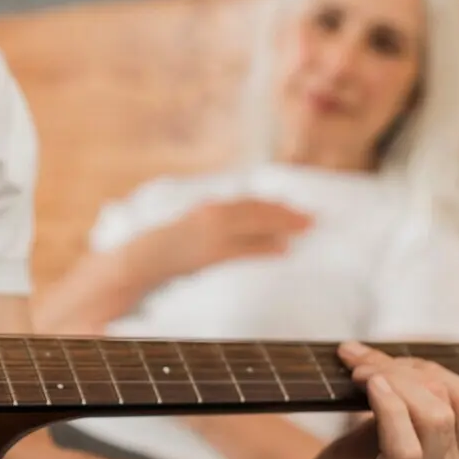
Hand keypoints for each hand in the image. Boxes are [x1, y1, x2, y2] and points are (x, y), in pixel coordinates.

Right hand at [132, 198, 312, 285]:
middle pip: (258, 210)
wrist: (148, 257)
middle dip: (286, 213)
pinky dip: (267, 248)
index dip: (275, 204)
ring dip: (283, 226)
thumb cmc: (173, 244)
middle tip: (311, 218)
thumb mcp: (197, 224)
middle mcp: (214, 215)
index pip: (250, 202)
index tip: (294, 207)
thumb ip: (221, 221)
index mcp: (211, 206)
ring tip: (304, 229)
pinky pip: (247, 249)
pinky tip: (284, 250)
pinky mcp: (213, 253)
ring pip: (256, 225)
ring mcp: (214, 234)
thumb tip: (247, 225)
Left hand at [259, 341, 458, 458]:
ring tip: (357, 374)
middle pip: (457, 403)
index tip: (382, 361)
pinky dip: (389, 409)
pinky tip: (368, 389)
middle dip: (409, 371)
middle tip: (360, 365)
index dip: (430, 369)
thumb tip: (376, 351)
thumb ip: (401, 398)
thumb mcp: (384, 429)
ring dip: (393, 382)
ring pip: (435, 420)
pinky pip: (406, 449)